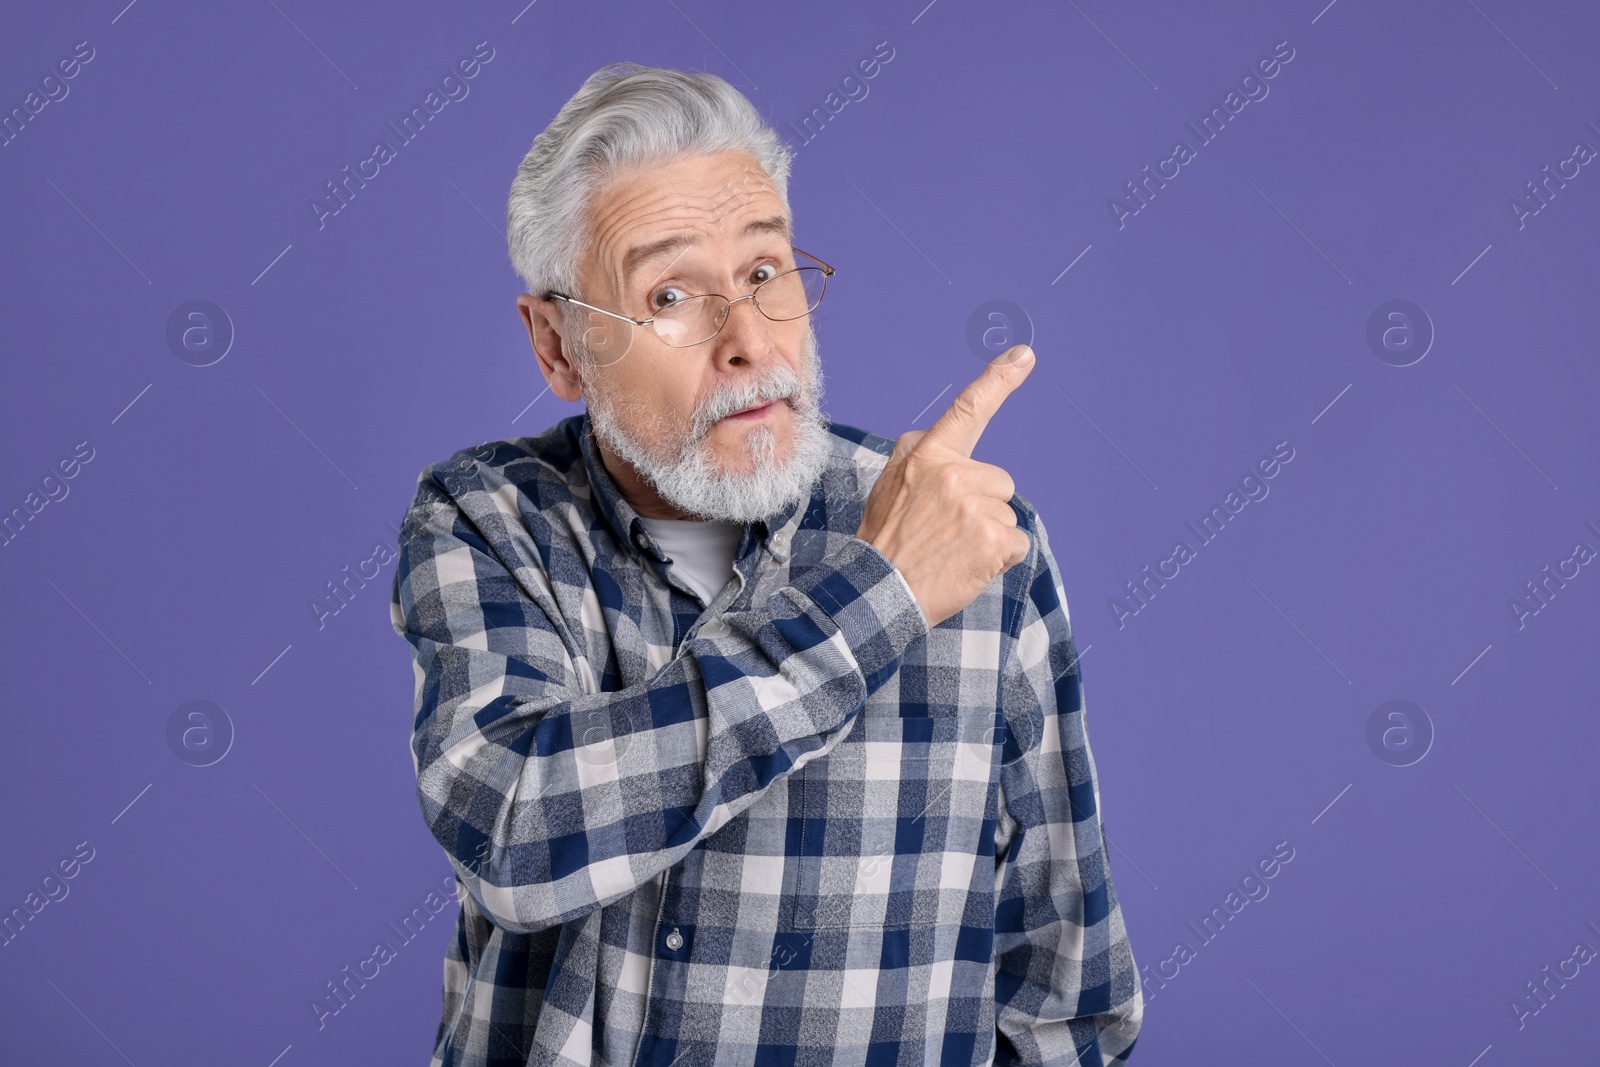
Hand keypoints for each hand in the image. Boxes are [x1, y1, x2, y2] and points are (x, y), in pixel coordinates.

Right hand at [856, 344, 1035, 628]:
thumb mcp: (889, 484)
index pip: (967, 410)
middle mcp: (953, 474)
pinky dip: (1000, 558)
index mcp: (926, 456)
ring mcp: (975, 507)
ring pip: (1007, 513)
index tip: (1025, 355)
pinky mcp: (993, 539)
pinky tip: (969, 566)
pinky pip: (1017, 543)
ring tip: (951, 551)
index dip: (999, 380)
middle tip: (946, 532)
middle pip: (999, 481)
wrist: (878, 592)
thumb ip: (919, 457)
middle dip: (983, 504)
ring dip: (988, 534)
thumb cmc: (885, 541)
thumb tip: (940, 439)